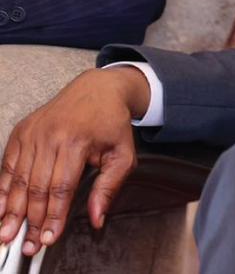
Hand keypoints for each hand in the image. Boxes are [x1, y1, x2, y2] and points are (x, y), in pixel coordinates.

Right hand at [0, 67, 149, 256]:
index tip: (50, 238)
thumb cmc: (112, 122)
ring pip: (20, 179)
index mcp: (77, 141)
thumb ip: (110, 186)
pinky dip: (3, 189)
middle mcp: (51, 136)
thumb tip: (97, 218)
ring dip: (13, 210)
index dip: (54, 216)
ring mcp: (33, 133)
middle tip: (27, 244)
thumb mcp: (123, 153)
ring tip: (7, 234)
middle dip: (31, 220)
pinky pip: (8, 165)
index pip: (62, 188)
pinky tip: (1, 208)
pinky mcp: (21, 132)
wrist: (98, 89)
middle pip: (37, 187)